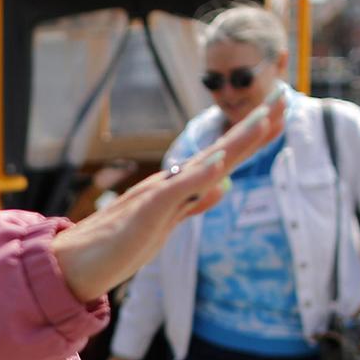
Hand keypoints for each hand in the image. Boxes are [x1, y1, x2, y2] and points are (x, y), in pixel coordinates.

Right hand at [52, 92, 287, 301]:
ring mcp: (160, 194)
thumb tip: (224, 184)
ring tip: (265, 119)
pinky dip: (200, 177)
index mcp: (180, 188)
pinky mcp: (147, 211)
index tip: (279, 114)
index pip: (224, 158)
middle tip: (285, 97)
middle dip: (255, 126)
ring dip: (236, 142)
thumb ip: (194, 203)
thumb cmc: (117, 246)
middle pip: (221, 150)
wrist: (74, 263)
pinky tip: (221, 165)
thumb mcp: (167, 224)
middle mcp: (172, 183)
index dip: (254, 137)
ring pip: (205, 163)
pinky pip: (177, 192)